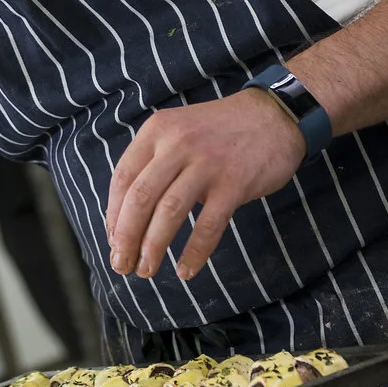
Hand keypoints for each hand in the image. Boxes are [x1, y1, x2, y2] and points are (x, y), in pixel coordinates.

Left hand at [106, 90, 305, 282]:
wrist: (273, 116)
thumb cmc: (220, 132)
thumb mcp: (178, 132)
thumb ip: (154, 164)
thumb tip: (129, 217)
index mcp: (156, 131)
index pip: (123, 179)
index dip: (113, 216)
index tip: (114, 242)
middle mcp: (177, 144)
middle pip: (140, 199)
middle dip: (126, 238)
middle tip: (122, 265)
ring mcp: (206, 163)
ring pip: (168, 213)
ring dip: (152, 248)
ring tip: (146, 270)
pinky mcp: (234, 183)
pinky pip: (208, 226)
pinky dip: (194, 253)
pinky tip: (185, 271)